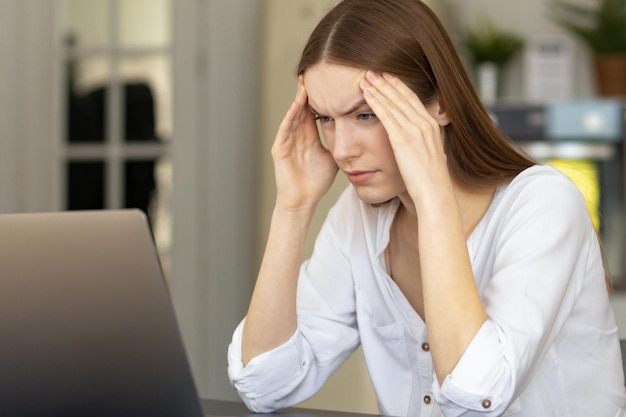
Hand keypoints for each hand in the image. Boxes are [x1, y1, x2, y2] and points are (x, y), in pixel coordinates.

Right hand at [272, 76, 338, 210]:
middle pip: (303, 106)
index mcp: (309, 135)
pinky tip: (297, 105)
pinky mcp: (279, 149)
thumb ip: (341, 144)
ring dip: (299, 98)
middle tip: (316, 70)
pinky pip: (285, 128)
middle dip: (309, 90)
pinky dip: (291, 116)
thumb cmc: (316, 182)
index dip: (323, 95)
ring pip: (294, 114)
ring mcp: (287, 140)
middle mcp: (297, 134)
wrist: (302, 201)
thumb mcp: (333, 157)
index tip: (332, 79)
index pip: (315, 109)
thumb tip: (359, 133)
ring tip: (305, 82)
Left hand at [360, 71, 451, 204]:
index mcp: (432, 127)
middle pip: (402, 96)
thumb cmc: (431, 182)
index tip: (388, 77)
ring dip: (378, 88)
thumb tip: (419, 144)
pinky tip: (366, 93)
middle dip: (386, 82)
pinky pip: (386, 115)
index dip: (399, 87)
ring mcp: (414, 130)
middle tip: (373, 71)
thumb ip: (425, 145)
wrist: (435, 193)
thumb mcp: (432, 156)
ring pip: (393, 102)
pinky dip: (375, 101)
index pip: (413, 100)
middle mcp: (424, 124)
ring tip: (365, 77)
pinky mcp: (402, 139)